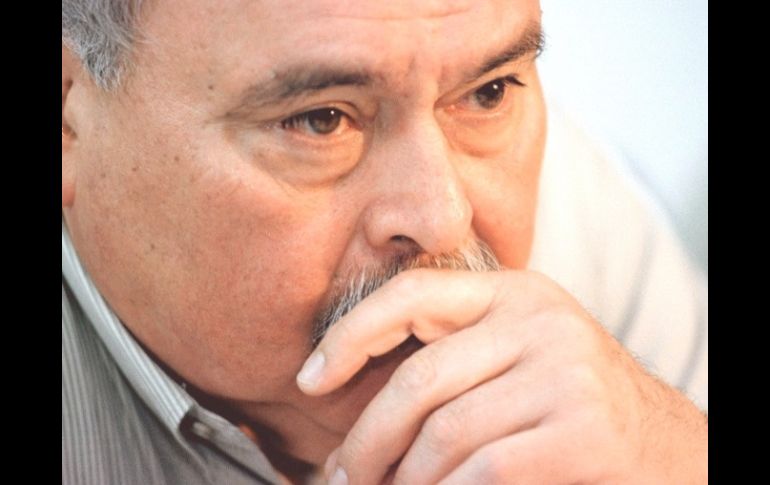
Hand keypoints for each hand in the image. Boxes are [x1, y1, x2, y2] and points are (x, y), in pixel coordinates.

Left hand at [296, 269, 707, 483]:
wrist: (663, 446)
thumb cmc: (565, 403)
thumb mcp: (513, 356)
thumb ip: (450, 356)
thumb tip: (343, 387)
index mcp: (512, 293)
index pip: (411, 294)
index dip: (349, 336)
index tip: (308, 380)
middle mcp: (540, 321)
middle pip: (419, 379)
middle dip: (367, 438)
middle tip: (343, 476)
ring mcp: (565, 373)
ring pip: (445, 433)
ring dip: (403, 479)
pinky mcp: (582, 430)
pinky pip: (483, 471)